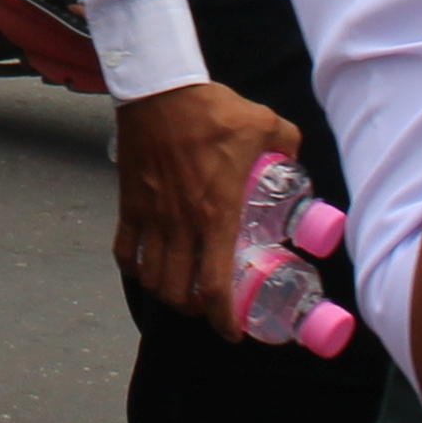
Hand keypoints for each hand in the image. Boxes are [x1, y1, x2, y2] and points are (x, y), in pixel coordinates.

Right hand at [115, 76, 304, 332]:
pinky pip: (123, 251)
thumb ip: (289, 147)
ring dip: (165, 293)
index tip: (233, 331)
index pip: (216, 288)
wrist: (161, 90)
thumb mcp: (267, 126)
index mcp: (218, 215)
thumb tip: (298, 160)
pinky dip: (133, 268)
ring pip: (150, 279)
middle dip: (195, 311)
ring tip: (181, 290)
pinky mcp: (129, 204)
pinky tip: (146, 267)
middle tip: (210, 306)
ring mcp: (151, 217)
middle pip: (178, 294)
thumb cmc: (215, 110)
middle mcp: (182, 225)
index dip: (223, 320)